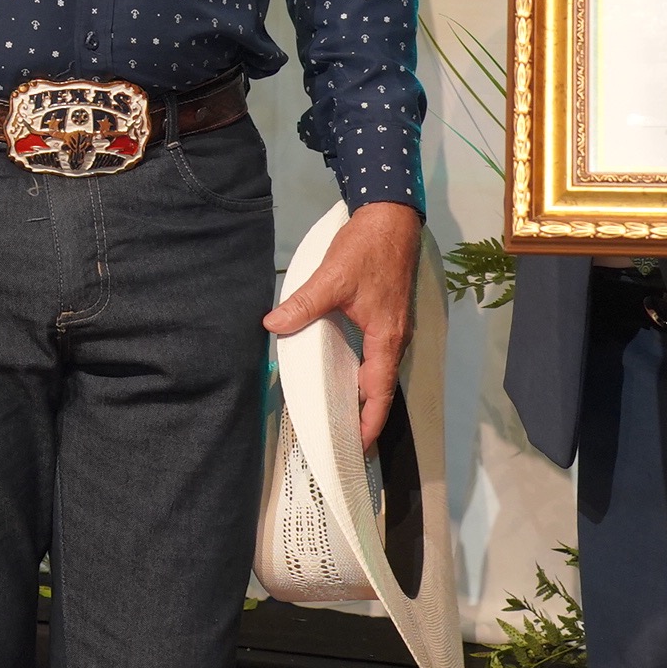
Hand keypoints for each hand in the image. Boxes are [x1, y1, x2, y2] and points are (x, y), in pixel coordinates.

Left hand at [264, 201, 423, 446]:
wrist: (392, 218)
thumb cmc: (368, 250)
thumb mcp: (332, 277)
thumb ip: (303, 304)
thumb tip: (272, 325)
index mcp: (386, 338)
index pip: (379, 393)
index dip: (369, 424)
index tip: (357, 449)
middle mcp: (394, 339)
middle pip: (380, 389)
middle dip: (364, 417)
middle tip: (342, 440)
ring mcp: (392, 328)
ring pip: (378, 372)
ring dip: (363, 395)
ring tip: (340, 415)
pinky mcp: (386, 316)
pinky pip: (375, 356)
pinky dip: (362, 373)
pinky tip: (343, 373)